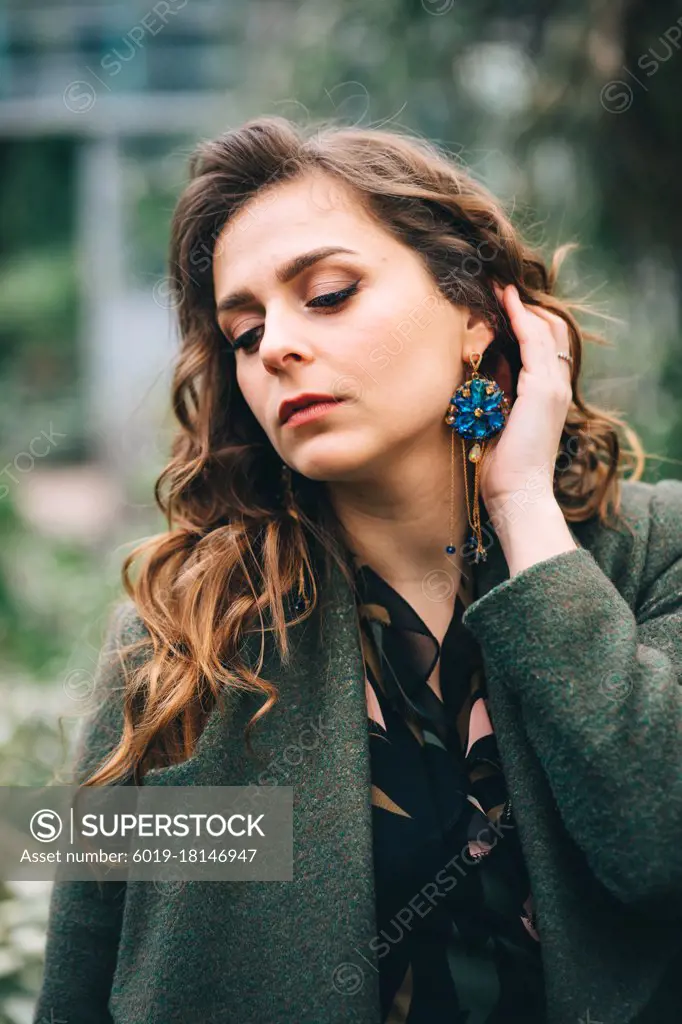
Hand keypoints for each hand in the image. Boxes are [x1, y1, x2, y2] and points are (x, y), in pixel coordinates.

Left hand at [478, 283, 573, 514]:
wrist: (518, 495)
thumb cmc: (502, 470)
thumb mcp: (496, 426)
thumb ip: (494, 399)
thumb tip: (475, 379)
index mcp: (547, 395)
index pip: (543, 345)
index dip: (524, 320)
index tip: (499, 301)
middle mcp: (557, 386)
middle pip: (550, 329)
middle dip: (524, 306)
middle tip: (496, 287)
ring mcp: (553, 386)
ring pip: (544, 329)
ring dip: (519, 305)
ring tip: (497, 286)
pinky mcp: (543, 389)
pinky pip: (534, 341)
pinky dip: (519, 317)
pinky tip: (503, 301)